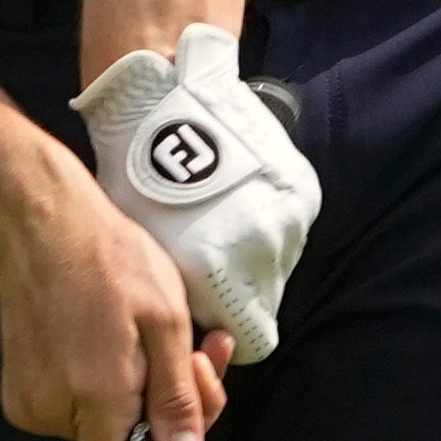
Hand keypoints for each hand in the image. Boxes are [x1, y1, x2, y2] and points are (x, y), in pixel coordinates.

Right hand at [0, 131, 224, 440]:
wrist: (37, 225)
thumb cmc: (106, 260)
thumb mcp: (165, 322)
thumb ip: (175, 400)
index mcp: (94, 400)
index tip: (179, 432)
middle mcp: (53, 412)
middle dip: (163, 412)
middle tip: (194, 358)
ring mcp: (30, 402)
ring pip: (101, 426)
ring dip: (140, 391)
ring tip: (159, 337)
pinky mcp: (22, 389)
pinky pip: (76, 406)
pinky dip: (106, 383)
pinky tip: (123, 340)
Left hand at [72, 25, 322, 362]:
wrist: (164, 99)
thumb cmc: (137, 177)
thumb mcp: (148, 252)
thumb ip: (181, 298)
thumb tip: (198, 327)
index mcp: (218, 271)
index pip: (250, 341)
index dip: (228, 336)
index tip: (212, 323)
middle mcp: (262, 249)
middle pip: (266, 302)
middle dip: (242, 294)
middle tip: (211, 265)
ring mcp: (288, 217)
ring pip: (279, 264)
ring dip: (257, 257)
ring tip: (222, 224)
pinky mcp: (303, 190)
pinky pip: (290, 228)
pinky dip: (269, 223)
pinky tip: (239, 201)